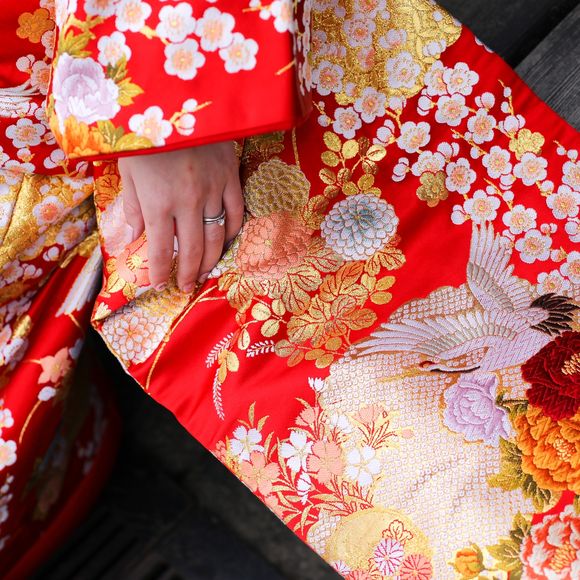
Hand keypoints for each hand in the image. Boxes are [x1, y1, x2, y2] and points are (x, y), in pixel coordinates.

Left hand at [118, 141, 243, 292]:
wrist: (175, 95)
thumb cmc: (143, 131)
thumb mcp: (128, 168)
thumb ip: (134, 206)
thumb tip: (135, 236)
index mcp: (158, 202)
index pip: (160, 250)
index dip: (159, 272)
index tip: (158, 285)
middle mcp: (187, 202)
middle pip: (192, 250)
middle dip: (188, 273)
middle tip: (186, 286)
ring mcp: (213, 190)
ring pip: (217, 236)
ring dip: (212, 259)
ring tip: (205, 272)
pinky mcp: (230, 176)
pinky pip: (236, 211)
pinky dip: (232, 230)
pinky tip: (225, 241)